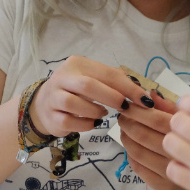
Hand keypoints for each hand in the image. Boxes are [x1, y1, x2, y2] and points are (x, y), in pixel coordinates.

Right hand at [28, 56, 151, 137]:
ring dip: (95, 111)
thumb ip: (116, 81)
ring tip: (103, 114)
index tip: (145, 101)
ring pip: (75, 104)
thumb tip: (142, 92)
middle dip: (112, 98)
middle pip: (88, 85)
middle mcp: (63, 77)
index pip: (108, 74)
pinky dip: (86, 124)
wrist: (44, 104)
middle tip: (125, 108)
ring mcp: (54, 97)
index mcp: (78, 64)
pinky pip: (70, 122)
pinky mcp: (51, 116)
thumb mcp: (95, 78)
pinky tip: (93, 123)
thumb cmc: (77, 90)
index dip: (129, 88)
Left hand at [117, 92, 185, 189]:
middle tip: (124, 115)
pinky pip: (139, 169)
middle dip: (127, 122)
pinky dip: (131, 156)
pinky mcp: (165, 187)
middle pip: (142, 135)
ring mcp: (171, 174)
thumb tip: (151, 94)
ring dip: (126, 138)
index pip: (155, 119)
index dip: (137, 110)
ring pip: (137, 152)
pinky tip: (134, 148)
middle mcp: (179, 155)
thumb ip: (173, 108)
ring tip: (126, 130)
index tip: (129, 104)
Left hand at [163, 95, 189, 189]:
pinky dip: (177, 168)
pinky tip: (188, 169)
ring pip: (169, 142)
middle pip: (178, 120)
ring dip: (175, 145)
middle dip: (180, 125)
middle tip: (186, 133)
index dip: (186, 105)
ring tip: (185, 151)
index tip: (187, 111)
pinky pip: (171, 168)